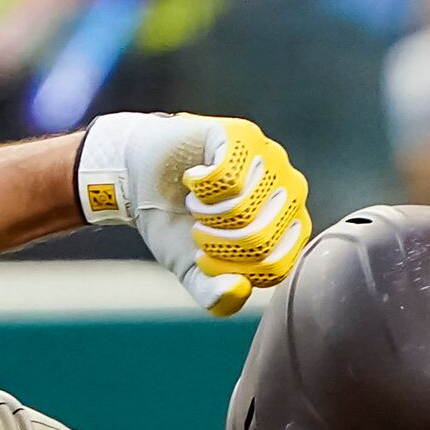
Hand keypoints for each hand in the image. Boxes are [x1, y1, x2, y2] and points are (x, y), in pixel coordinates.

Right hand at [75, 112, 312, 315]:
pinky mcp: (242, 135)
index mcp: (285, 229)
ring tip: (194, 203)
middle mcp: (288, 192)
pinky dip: (200, 186)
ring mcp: (269, 159)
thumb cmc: (175, 224)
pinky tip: (192, 178)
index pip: (275, 266)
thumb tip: (239, 291)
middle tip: (195, 228)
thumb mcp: (192, 268)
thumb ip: (215, 294)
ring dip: (206, 213)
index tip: (204, 257)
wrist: (141, 178)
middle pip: (261, 238)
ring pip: (245, 207)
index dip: (232, 270)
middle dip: (216, 243)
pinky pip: (229, 175)